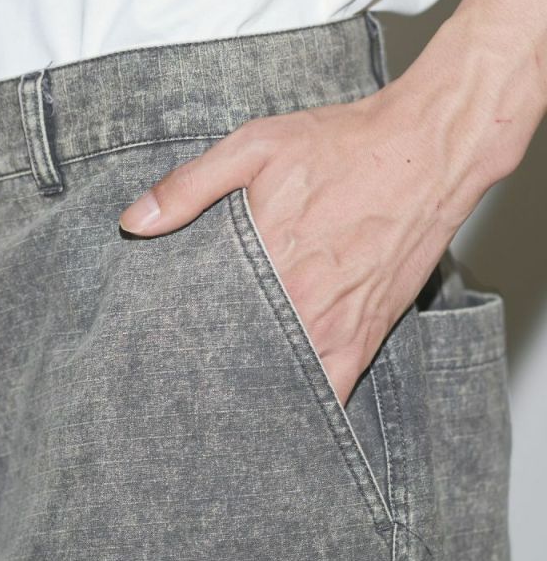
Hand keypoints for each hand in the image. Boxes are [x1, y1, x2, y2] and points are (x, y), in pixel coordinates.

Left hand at [118, 70, 496, 407]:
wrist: (427, 151)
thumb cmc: (343, 145)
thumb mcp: (255, 147)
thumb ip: (190, 186)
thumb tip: (134, 221)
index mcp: (264, 261)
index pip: (202, 321)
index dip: (177, 341)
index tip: (157, 351)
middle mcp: (298, 304)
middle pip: (237, 358)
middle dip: (210, 372)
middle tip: (182, 384)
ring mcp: (335, 326)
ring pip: (280, 383)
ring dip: (253, 394)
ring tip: (224, 404)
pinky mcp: (367, 335)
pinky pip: (335, 390)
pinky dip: (308, 405)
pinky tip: (284, 415)